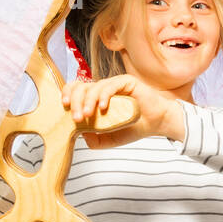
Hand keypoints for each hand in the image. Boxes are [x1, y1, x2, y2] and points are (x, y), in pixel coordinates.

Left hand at [62, 74, 183, 146]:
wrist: (157, 124)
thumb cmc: (134, 128)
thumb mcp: (109, 139)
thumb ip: (94, 139)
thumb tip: (79, 132)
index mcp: (96, 98)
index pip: (76, 90)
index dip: (67, 94)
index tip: (65, 107)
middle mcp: (103, 89)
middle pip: (80, 86)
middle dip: (75, 101)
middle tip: (78, 117)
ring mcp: (114, 84)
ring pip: (93, 87)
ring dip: (87, 101)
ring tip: (88, 116)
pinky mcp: (126, 82)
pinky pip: (110, 86)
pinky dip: (103, 96)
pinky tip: (103, 108)